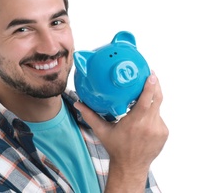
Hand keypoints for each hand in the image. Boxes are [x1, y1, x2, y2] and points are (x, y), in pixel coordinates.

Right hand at [74, 72, 168, 191]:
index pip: (146, 101)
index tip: (151, 75)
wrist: (130, 167)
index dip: (149, 87)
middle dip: (155, 86)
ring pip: (157, 108)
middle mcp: (149, 125)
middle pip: (157, 99)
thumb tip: (78, 104)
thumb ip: (89, 115)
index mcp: (134, 122)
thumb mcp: (101, 131)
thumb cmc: (115, 148)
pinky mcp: (163, 133)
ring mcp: (158, 129)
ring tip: (143, 95)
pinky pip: (159, 117)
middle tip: (150, 75)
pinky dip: (152, 113)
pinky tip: (144, 116)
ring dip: (152, 101)